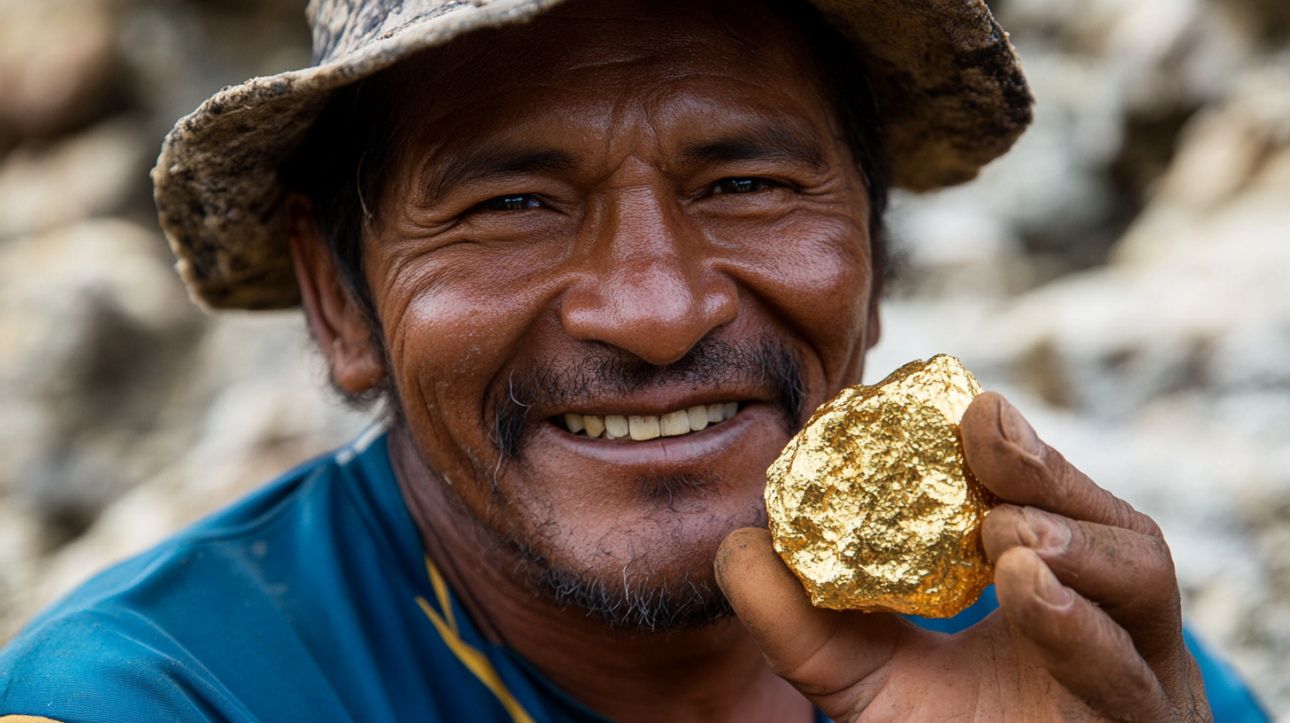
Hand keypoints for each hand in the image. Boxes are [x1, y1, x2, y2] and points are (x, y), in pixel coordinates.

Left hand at [715, 392, 1211, 721]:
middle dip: (1049, 470)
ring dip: (1075, 540)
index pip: (1060, 504)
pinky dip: (1083, 626)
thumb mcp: (864, 677)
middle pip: (1114, 526)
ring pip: (1145, 588)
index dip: (1020, 451)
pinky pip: (1134, 676)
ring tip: (1006, 527)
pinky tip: (1031, 583)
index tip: (966, 405)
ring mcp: (1140, 679)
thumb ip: (803, 619)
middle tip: (983, 425)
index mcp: (1061, 589)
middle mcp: (1116, 625)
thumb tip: (739, 544)